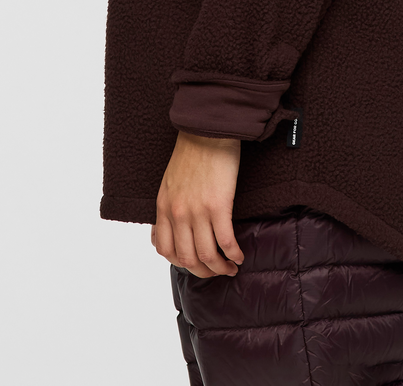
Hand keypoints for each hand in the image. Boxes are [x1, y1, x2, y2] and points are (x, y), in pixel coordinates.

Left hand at [152, 131, 244, 277]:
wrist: (208, 130)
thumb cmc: (192, 152)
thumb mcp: (169, 183)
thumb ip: (168, 208)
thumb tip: (168, 232)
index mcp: (164, 207)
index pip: (166, 250)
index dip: (182, 264)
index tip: (195, 264)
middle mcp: (178, 213)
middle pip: (187, 258)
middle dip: (203, 271)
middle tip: (216, 272)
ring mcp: (197, 211)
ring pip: (207, 254)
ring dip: (220, 267)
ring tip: (230, 267)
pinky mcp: (218, 205)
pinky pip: (225, 240)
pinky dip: (233, 253)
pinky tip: (239, 255)